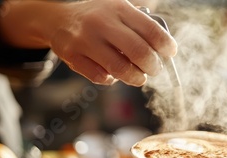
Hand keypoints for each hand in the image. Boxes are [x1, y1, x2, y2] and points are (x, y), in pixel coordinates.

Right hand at [0, 0, 176, 85]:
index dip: (166, 46)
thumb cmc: (99, 18)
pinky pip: (102, 77)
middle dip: (154, 66)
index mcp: (119, 8)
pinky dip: (113, 80)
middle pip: (140, 52)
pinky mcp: (73, 56)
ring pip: (122, 69)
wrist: (57, 19)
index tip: (169, 53)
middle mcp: (102, 22)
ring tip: (139, 77)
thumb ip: (141, 27)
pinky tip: (112, 73)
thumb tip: (165, 53)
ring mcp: (86, 40)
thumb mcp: (119, 11)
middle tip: (154, 69)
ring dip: (136, 78)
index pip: (152, 30)